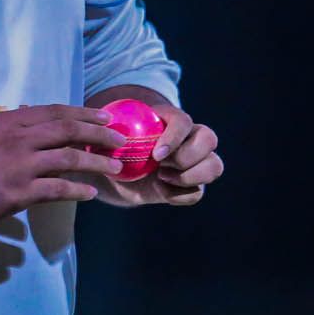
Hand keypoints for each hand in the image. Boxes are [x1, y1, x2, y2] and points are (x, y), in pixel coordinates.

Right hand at [0, 105, 127, 222]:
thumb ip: (12, 128)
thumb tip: (38, 125)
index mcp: (10, 120)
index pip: (57, 111)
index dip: (85, 113)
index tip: (106, 117)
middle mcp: (19, 138)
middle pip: (70, 130)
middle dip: (100, 133)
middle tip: (120, 140)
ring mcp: (20, 166)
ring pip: (70, 158)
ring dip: (97, 162)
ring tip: (115, 168)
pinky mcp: (18, 193)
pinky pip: (57, 189)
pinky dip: (78, 190)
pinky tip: (90, 193)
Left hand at [88, 98, 223, 206]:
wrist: (121, 170)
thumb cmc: (115, 145)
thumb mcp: (108, 135)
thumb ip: (107, 131)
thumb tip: (99, 133)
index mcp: (172, 119)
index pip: (184, 122)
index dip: (174, 138)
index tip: (155, 155)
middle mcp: (190, 137)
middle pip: (210, 140)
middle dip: (186, 157)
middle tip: (160, 166)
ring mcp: (195, 162)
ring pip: (214, 166)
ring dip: (188, 177)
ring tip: (161, 177)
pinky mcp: (191, 185)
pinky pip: (198, 193)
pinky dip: (179, 195)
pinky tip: (160, 189)